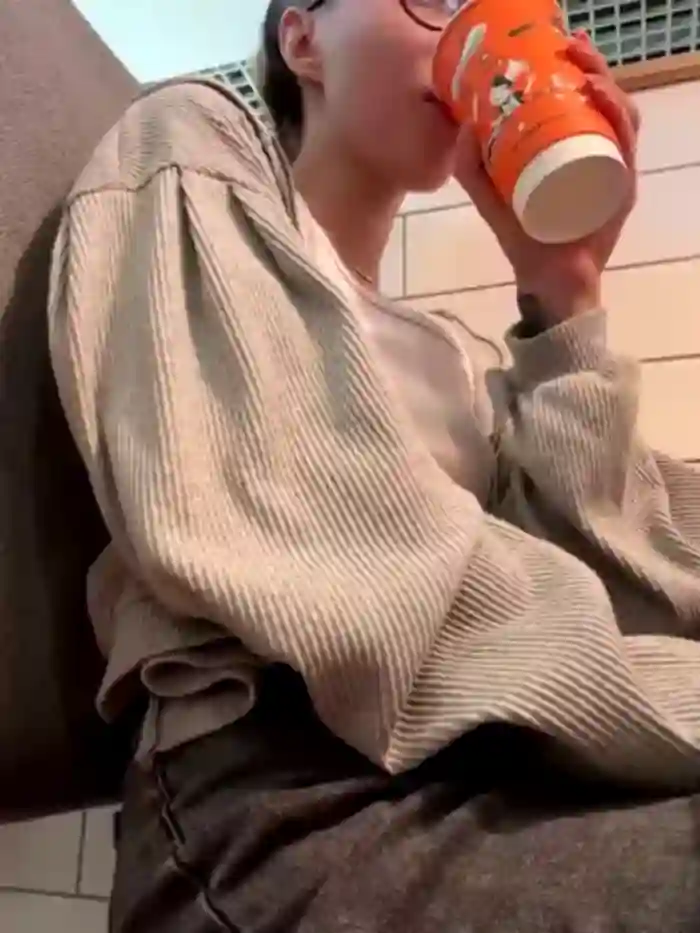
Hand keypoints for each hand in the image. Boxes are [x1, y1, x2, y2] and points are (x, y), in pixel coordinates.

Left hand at [454, 32, 639, 326]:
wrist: (545, 281)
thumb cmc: (524, 240)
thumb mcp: (490, 198)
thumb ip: (472, 168)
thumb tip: (461, 126)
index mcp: (572, 153)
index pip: (581, 104)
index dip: (574, 71)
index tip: (556, 48)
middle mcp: (598, 157)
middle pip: (605, 101)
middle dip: (591, 67)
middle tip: (571, 49)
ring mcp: (614, 172)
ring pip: (621, 116)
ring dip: (606, 85)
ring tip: (584, 70)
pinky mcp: (622, 190)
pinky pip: (625, 146)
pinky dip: (616, 118)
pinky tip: (599, 100)